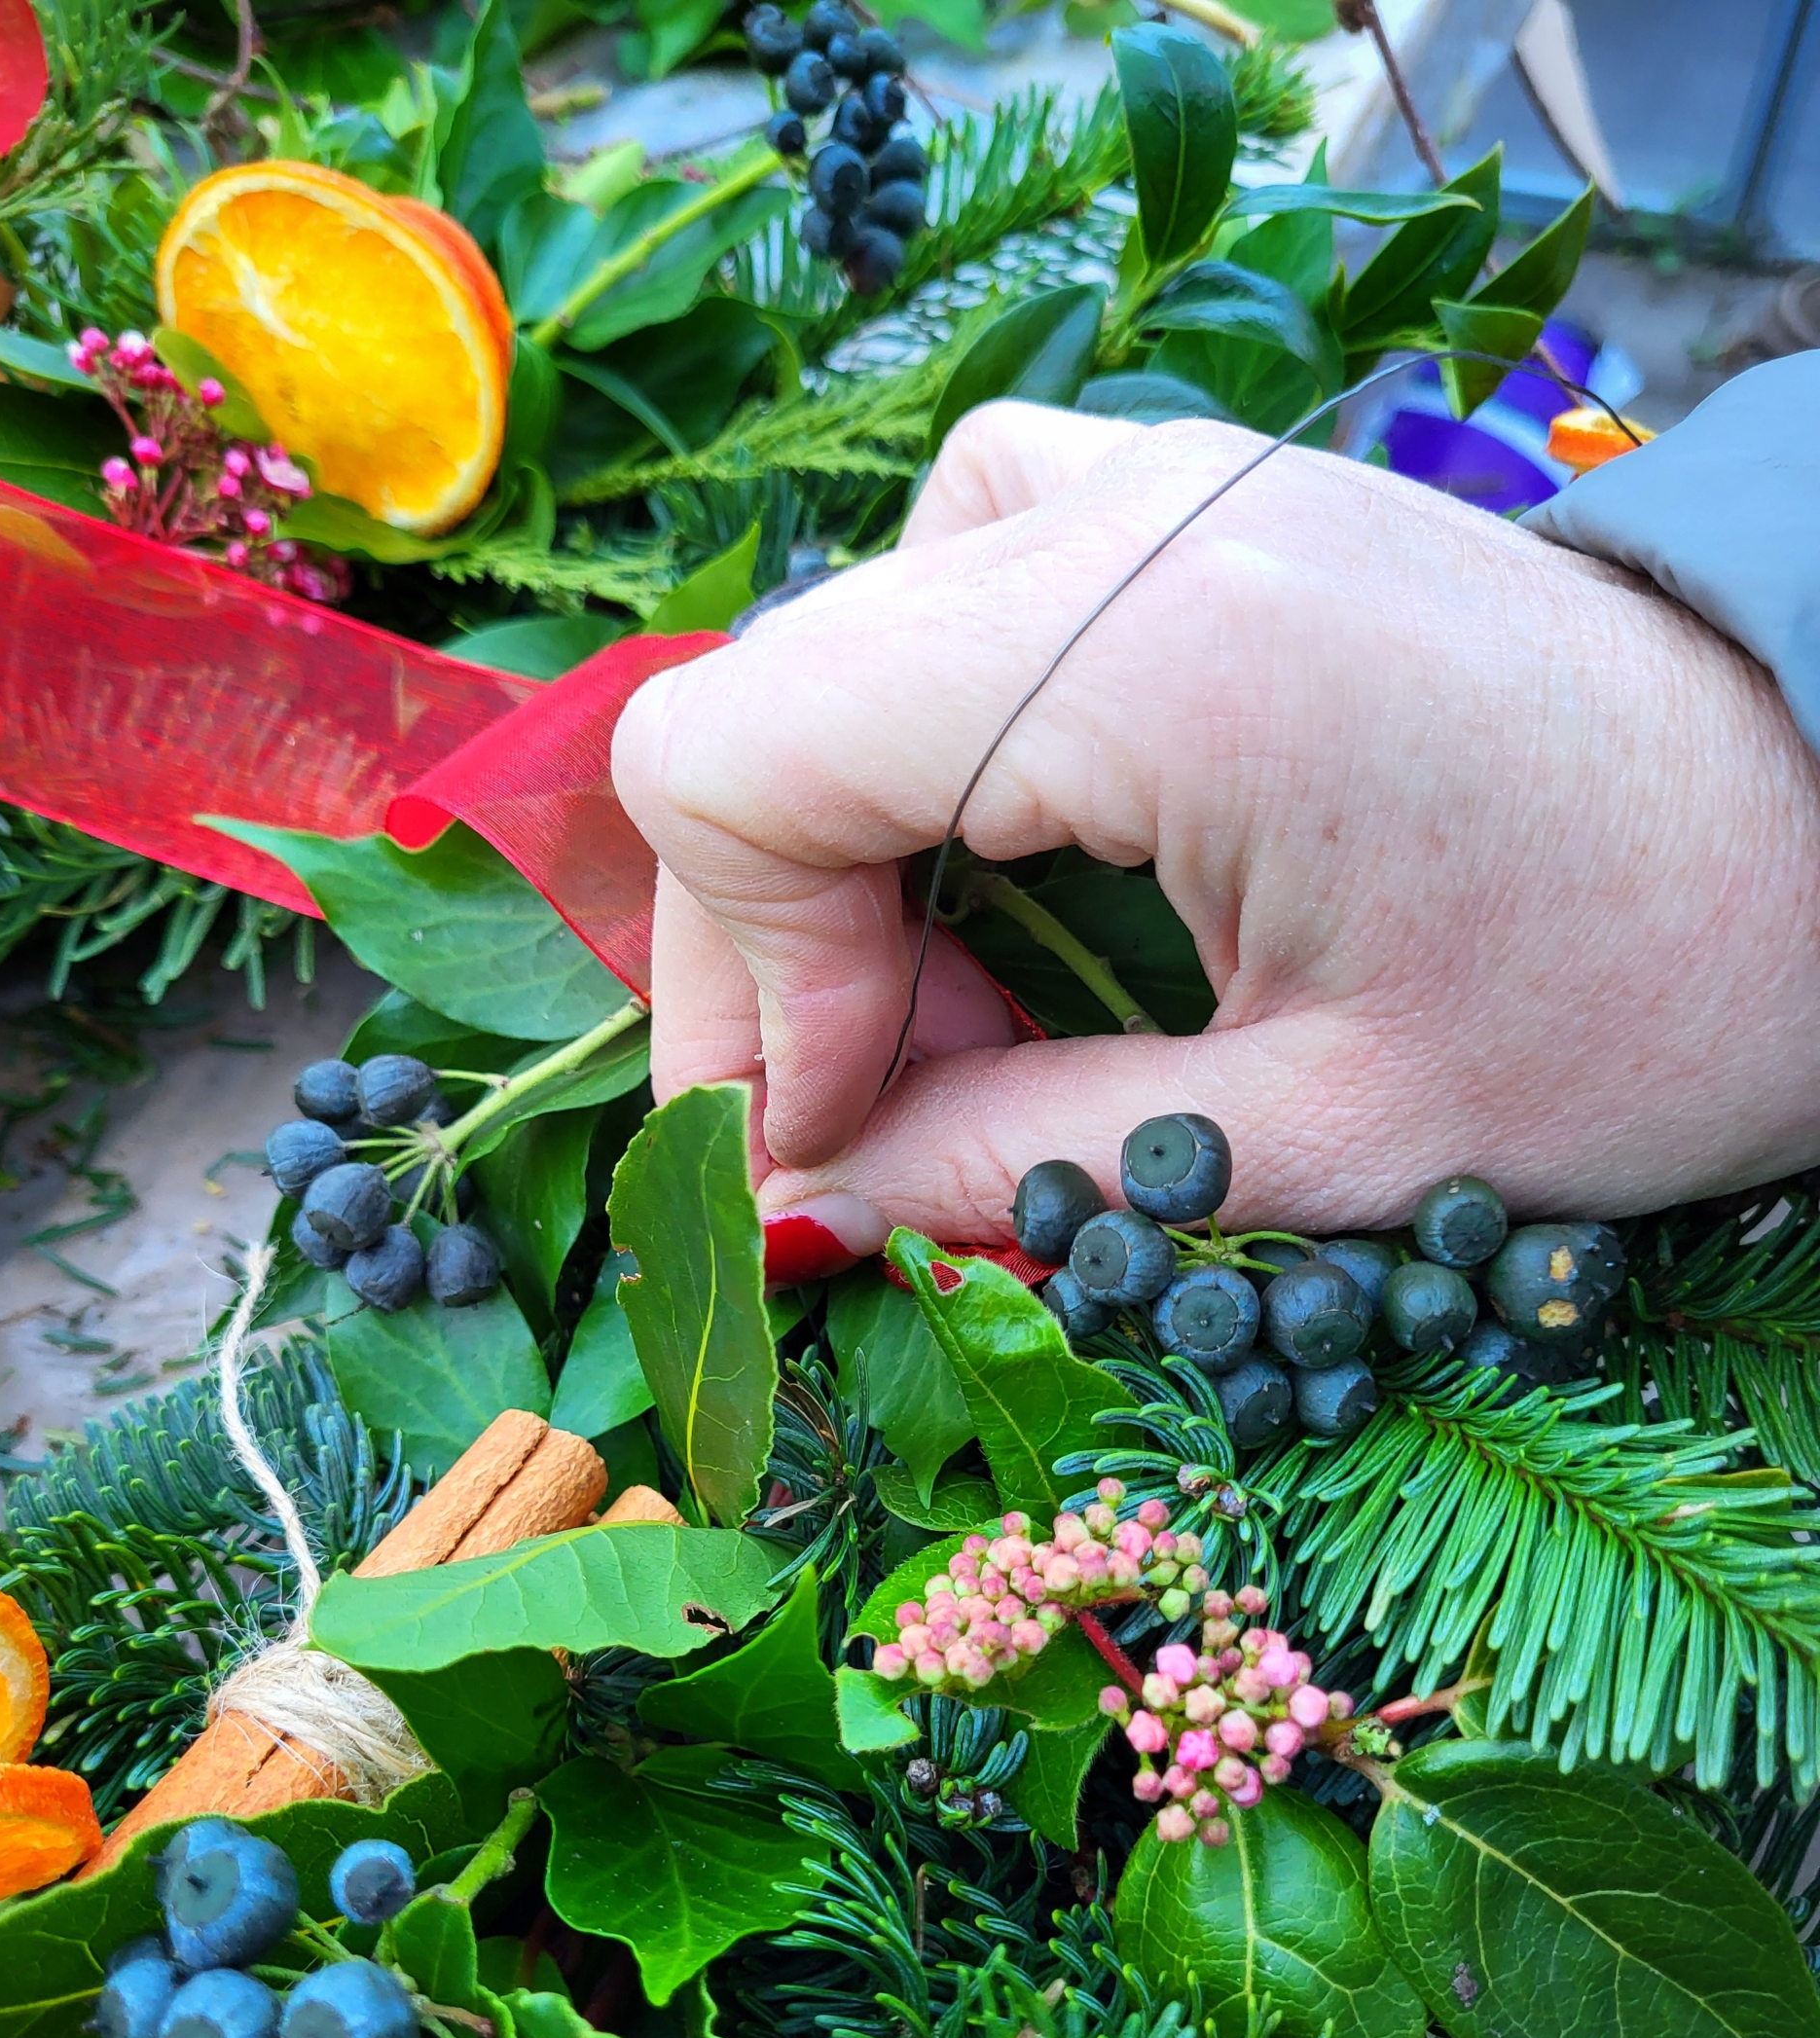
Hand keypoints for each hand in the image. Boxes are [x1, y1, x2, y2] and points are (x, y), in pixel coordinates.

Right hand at [612, 403, 1819, 1263]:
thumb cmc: (1650, 993)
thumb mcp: (1322, 1136)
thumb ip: (1013, 1163)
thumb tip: (799, 1201)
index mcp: (1160, 654)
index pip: (743, 757)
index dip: (741, 982)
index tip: (834, 1139)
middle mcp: (1134, 517)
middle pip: (766, 701)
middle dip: (777, 947)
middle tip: (883, 1123)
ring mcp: (1166, 482)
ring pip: (843, 641)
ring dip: (843, 848)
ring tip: (953, 1013)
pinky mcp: (1202, 503)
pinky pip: (957, 581)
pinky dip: (924, 739)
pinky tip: (1012, 851)